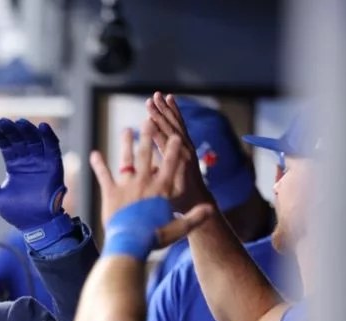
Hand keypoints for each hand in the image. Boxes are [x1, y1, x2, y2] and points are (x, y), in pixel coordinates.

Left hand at [0, 118, 67, 229]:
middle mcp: (28, 161)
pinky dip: (49, 136)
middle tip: (3, 122)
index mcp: (14, 166)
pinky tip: (42, 126)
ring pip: (35, 140)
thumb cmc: (16, 213)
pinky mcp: (54, 166)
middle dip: (12, 130)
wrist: (36, 225)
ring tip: (19, 122)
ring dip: (28, 130)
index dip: (0, 135)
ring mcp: (41, 162)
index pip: (7, 145)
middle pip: (20, 139)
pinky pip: (52, 147)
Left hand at [89, 122, 214, 247]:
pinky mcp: (110, 193)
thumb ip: (194, 217)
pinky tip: (93, 153)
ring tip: (126, 130)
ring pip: (126, 159)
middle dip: (148, 136)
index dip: (173, 149)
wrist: (129, 244)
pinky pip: (104, 175)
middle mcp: (144, 182)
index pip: (171, 164)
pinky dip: (98, 164)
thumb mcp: (178, 228)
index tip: (176, 135)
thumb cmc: (154, 237)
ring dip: (126, 143)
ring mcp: (127, 186)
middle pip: (147, 154)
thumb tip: (211, 209)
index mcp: (161, 189)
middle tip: (148, 121)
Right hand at [145, 92, 215, 209]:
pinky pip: (179, 126)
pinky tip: (167, 104)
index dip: (157, 128)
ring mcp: (186, 145)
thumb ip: (165, 177)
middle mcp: (184, 149)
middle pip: (171, 127)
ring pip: (175, 123)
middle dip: (161, 112)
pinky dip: (173, 114)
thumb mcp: (171, 191)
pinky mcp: (186, 144)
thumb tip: (157, 167)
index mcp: (179, 160)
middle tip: (152, 98)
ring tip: (158, 95)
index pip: (166, 140)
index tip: (148, 116)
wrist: (197, 200)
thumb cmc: (180, 199)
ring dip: (166, 109)